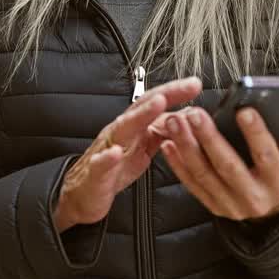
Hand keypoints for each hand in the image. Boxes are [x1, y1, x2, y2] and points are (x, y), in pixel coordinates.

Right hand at [54, 77, 202, 231]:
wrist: (82, 194)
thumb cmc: (113, 169)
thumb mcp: (143, 148)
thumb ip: (161, 132)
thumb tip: (187, 118)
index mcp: (133, 127)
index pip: (154, 102)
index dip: (175, 92)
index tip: (196, 84)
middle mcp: (120, 132)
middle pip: (142, 108)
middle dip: (165, 95)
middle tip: (187, 86)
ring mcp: (106, 150)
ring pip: (122, 129)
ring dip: (140, 116)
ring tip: (158, 104)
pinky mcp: (95, 173)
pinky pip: (100, 164)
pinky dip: (106, 158)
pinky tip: (114, 154)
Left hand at [157, 105, 278, 221]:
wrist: (273, 216)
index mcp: (277, 181)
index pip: (266, 155)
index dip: (255, 133)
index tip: (243, 109)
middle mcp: (253, 196)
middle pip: (228, 166)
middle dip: (209, 138)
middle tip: (194, 114)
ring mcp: (230, 205)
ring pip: (204, 175)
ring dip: (186, 147)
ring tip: (174, 122)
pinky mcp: (213, 207)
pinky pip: (192, 185)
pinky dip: (177, 165)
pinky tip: (167, 143)